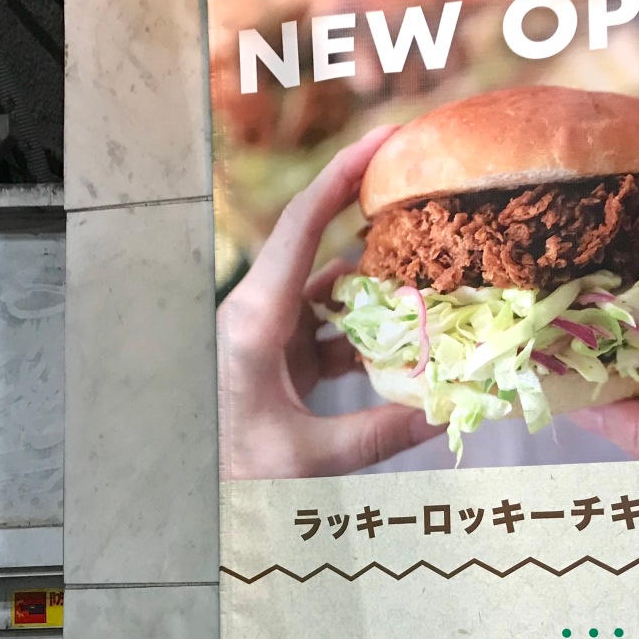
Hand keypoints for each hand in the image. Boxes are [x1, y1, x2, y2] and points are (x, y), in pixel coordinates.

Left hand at [219, 126, 444, 480]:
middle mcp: (257, 313)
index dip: (343, 175)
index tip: (386, 141)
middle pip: (318, 242)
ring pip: (329, 286)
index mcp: (254, 320)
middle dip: (369, 215)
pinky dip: (367, 325)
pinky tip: (408, 333)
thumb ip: (380, 434)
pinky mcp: (278, 353)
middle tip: (421, 186)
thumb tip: (443, 410)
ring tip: (433, 267)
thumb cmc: (236, 475)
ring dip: (377, 281)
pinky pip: (329, 323)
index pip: (302, 227)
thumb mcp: (311, 457)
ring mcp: (266, 330)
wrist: (195, 497)